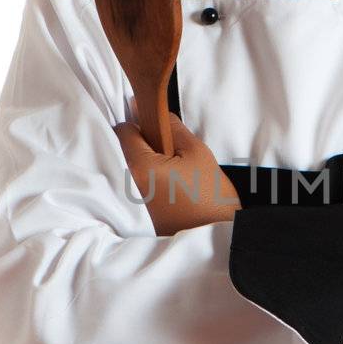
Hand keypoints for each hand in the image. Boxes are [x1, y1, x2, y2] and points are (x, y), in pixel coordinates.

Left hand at [113, 113, 240, 236]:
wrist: (219, 232)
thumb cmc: (210, 191)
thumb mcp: (196, 151)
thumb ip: (172, 127)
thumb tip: (154, 111)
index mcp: (141, 167)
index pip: (124, 132)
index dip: (138, 122)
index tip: (153, 122)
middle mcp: (130, 186)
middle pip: (126, 152)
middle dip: (143, 144)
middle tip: (168, 147)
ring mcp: (134, 204)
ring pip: (133, 171)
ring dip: (147, 164)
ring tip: (173, 168)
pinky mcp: (142, 217)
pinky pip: (139, 189)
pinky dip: (151, 183)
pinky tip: (172, 186)